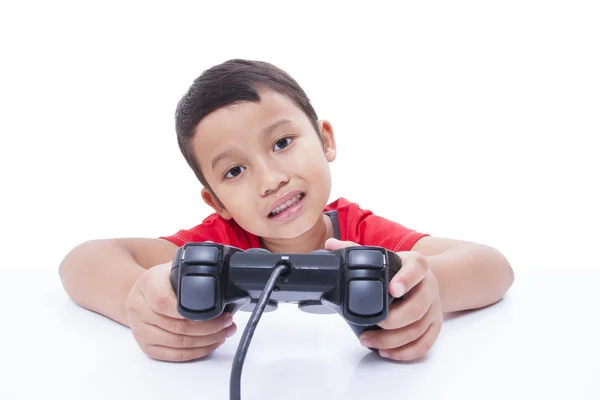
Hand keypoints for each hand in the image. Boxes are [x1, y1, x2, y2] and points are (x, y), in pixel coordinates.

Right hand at [125, 261, 236, 361]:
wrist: (139, 294)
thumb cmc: (162, 280)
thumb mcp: (172, 265)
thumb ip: (191, 262)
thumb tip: (213, 250)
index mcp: (146, 285)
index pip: (164, 302)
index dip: (192, 312)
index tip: (218, 310)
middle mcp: (138, 309)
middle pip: (177, 327)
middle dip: (210, 327)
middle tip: (228, 321)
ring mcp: (141, 330)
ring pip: (178, 343)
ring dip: (208, 341)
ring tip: (226, 331)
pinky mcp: (147, 347)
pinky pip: (174, 355)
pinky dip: (197, 352)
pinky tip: (212, 343)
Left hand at [324, 238, 442, 360]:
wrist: (426, 279)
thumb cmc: (401, 268)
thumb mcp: (385, 256)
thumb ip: (357, 249)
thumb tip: (331, 244)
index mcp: (416, 265)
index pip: (416, 268)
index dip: (406, 280)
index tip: (392, 289)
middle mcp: (428, 286)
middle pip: (417, 307)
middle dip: (394, 320)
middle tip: (375, 323)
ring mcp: (433, 308)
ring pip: (419, 329)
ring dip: (393, 340)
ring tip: (370, 341)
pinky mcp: (435, 325)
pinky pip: (425, 343)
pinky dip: (406, 352)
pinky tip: (387, 352)